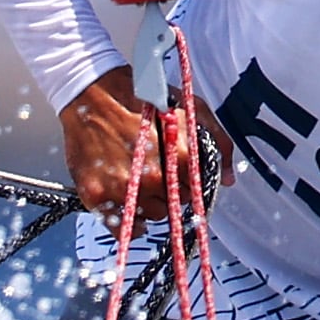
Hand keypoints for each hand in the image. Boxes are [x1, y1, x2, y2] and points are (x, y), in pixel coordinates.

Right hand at [58, 69, 225, 222]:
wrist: (91, 91)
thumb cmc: (139, 97)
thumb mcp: (190, 108)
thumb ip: (218, 142)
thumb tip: (228, 178)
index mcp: (179, 157)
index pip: (196, 190)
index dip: (187, 182)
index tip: (178, 174)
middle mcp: (153, 177)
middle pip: (175, 204)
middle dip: (169, 191)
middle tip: (155, 171)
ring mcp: (124, 188)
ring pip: (152, 215)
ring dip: (150, 203)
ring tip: (139, 179)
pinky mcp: (97, 196)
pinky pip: (124, 228)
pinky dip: (131, 222)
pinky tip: (131, 205)